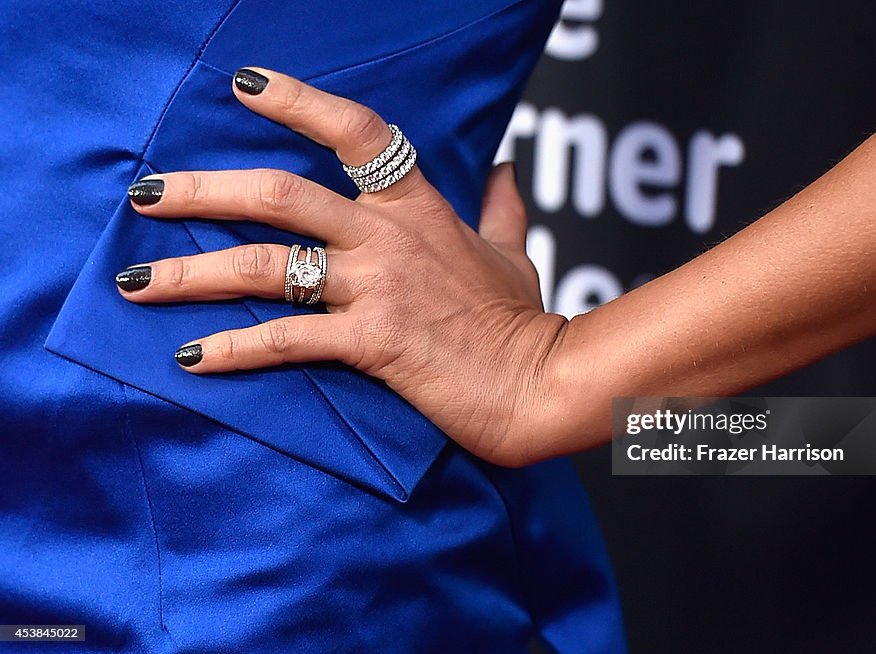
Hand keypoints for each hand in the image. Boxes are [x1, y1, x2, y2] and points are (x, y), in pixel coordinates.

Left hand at [118, 68, 568, 466]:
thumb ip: (501, 207)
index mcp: (418, 208)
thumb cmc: (521, 322)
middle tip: (147, 194)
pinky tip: (191, 356)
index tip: (245, 86)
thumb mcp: (513, 253)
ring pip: (266, 265)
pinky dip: (234, 348)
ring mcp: (377, 288)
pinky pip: (287, 340)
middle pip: (279, 194)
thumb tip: (505, 167)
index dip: (298, 101)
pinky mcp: (370, 343)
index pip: (355, 132)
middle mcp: (387, 239)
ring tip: (138, 284)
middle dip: (204, 191)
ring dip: (193, 272)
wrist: (535, 384)